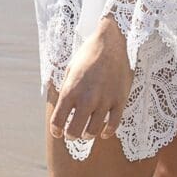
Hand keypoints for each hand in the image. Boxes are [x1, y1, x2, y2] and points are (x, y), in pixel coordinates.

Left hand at [49, 13, 133, 141]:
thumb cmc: (88, 54)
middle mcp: (87, 98)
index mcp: (71, 90)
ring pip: (93, 131)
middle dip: (71, 135)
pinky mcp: (120, 100)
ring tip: (86, 132)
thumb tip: (63, 110)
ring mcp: (105, 100)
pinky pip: (113, 124)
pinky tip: (103, 132)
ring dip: (87, 135)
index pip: (58, 122)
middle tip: (72, 133)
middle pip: (74, 131)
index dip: (56, 130)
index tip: (58, 131)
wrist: (111, 41)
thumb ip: (66, 91)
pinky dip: (107, 132)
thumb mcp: (70, 70)